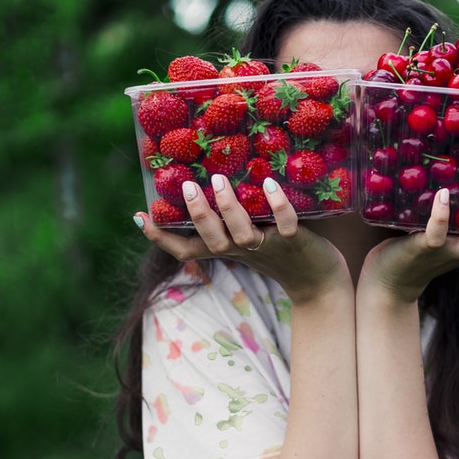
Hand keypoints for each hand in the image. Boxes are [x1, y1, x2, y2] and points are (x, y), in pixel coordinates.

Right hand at [134, 175, 350, 304]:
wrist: (319, 279)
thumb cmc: (278, 251)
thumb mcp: (247, 237)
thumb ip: (228, 218)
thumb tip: (208, 180)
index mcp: (225, 249)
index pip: (185, 249)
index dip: (161, 237)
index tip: (139, 216)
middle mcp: (241, 250)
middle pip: (210, 241)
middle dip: (197, 216)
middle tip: (187, 188)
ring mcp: (267, 247)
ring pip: (242, 233)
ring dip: (229, 208)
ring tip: (219, 180)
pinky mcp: (294, 241)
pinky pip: (285, 223)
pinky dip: (278, 204)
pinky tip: (269, 184)